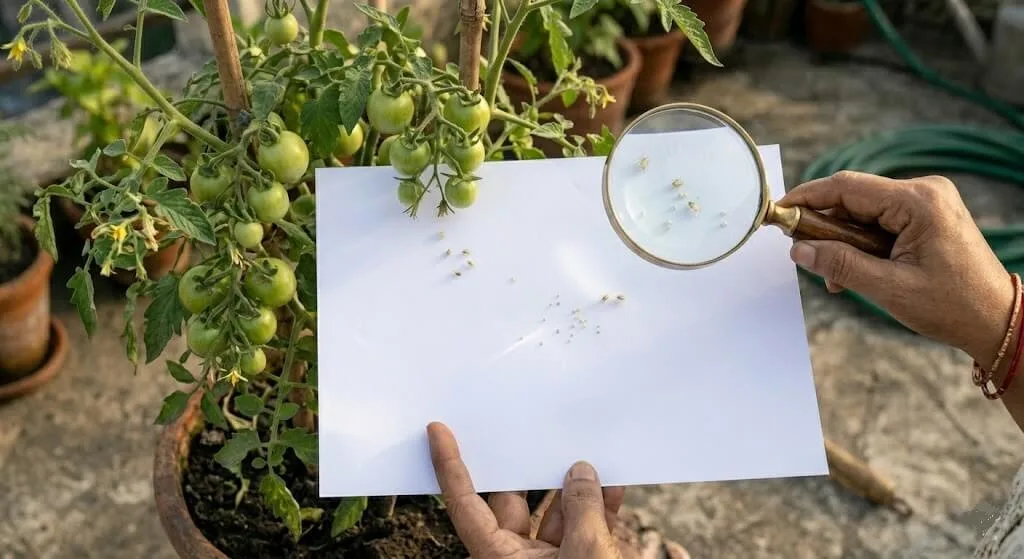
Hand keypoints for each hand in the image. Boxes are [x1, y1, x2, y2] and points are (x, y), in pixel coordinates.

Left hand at [427, 422, 624, 558]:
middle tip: (528, 430)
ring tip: (589, 455)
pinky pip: (583, 527)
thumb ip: (583, 509)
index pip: (465, 504)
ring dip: (574, 486)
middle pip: (512, 501)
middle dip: (525, 468)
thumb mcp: (587, 553)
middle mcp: (516, 558)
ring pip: (554, 512)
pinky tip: (613, 486)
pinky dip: (599, 507)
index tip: (437, 430)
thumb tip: (582, 472)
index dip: (450, 466)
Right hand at [779, 171, 1012, 366]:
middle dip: (825, 228)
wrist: (996, 319)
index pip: (846, 187)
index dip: (807, 198)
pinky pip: (880, 221)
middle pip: (853, 198)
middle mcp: (925, 192)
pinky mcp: (927, 216)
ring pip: (863, 212)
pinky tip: (856, 271)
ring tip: (837, 276)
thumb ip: (840, 264)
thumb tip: (798, 250)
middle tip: (804, 255)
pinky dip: (862, 244)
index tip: (778, 213)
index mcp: (919, 202)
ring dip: (843, 242)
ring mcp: (928, 202)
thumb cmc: (953, 306)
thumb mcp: (888, 288)